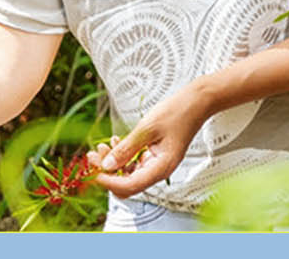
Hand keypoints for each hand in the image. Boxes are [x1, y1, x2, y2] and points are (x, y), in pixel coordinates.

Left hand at [90, 92, 211, 196]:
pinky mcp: (154, 158)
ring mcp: (156, 165)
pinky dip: (121, 156)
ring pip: (127, 174)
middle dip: (107, 173)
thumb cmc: (176, 113)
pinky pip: (133, 164)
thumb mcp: (146, 129)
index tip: (92, 170)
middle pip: (126, 184)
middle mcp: (159, 171)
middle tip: (93, 156)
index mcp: (161, 168)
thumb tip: (107, 166)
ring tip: (101, 147)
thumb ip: (126, 149)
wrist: (195, 103)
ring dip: (112, 163)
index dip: (108, 181)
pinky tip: (115, 143)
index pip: (129, 186)